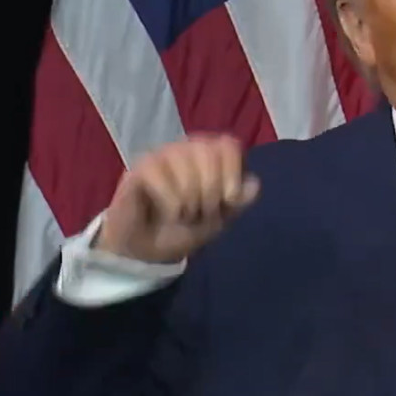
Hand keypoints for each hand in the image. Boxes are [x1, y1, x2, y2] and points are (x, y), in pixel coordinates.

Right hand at [98, 134, 259, 262]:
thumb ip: (239, 201)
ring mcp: (162, 155)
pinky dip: (171, 205)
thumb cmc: (185, 228)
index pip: (228, 145)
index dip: (232, 174)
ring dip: (190, 203)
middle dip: (211, 192)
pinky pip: (161, 178)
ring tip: (183, 215)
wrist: (149, 250)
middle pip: (210, 154)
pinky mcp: (141, 168)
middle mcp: (187, 148)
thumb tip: (254, 185)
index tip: (228, 200)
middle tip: (202, 212)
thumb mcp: (220, 218)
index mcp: (211, 155)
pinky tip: (166, 213)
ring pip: (186, 168)